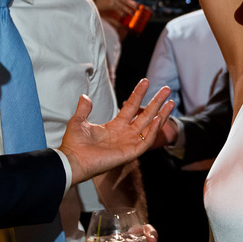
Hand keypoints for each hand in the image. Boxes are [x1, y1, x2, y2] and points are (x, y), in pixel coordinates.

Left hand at [59, 79, 173, 184]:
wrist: (72, 159)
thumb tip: (84, 96)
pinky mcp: (130, 152)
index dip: (138, 94)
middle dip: (156, 102)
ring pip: (150, 127)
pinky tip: (157, 118)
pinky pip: (146, 141)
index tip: (145, 82)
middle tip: (166, 89)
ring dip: (161, 115)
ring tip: (170, 102)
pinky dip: (153, 130)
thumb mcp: (78, 121)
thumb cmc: (74, 144)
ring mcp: (129, 143)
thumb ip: (84, 108)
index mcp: (115, 126)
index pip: (131, 107)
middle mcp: (125, 134)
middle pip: (145, 115)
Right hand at [94, 0, 135, 21]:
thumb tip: (129, 1)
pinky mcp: (111, 4)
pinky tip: (125, 15)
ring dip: (129, 10)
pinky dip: (123, 12)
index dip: (131, 1)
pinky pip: (119, 9)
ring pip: (123, 5)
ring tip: (133, 14)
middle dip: (132, 5)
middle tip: (137, 9)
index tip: (136, 5)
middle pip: (126, 0)